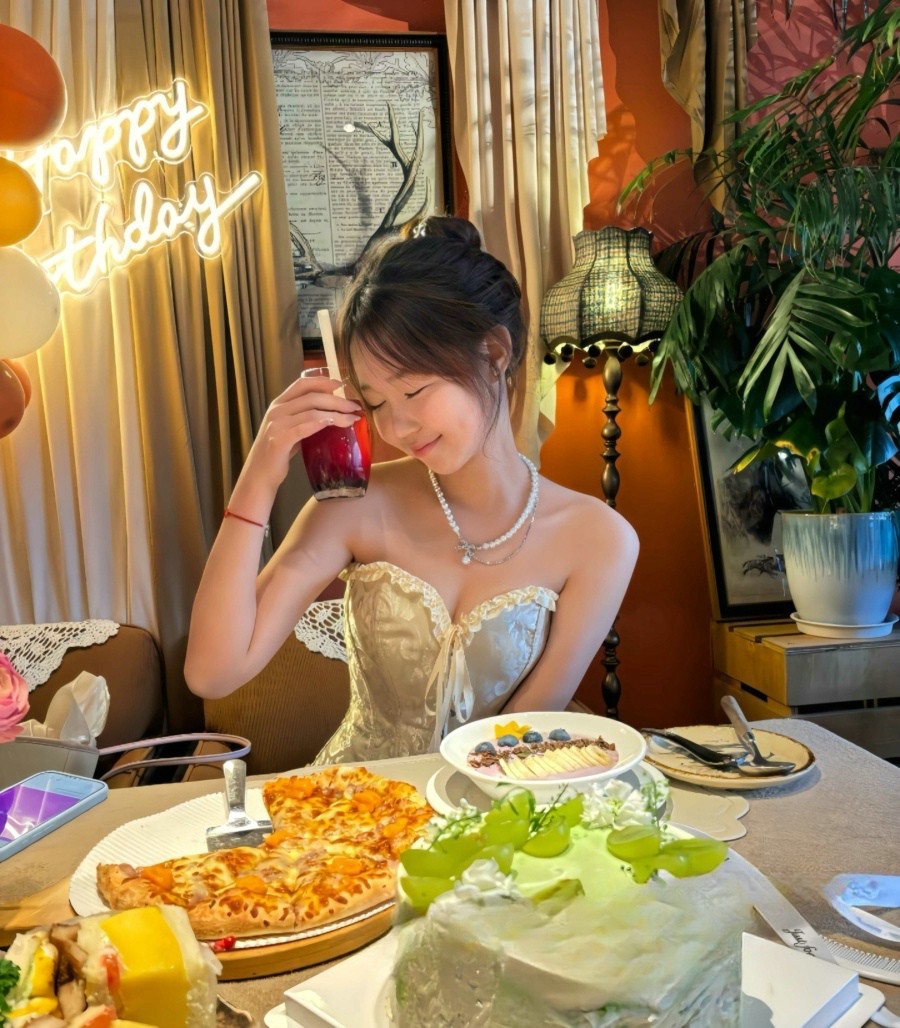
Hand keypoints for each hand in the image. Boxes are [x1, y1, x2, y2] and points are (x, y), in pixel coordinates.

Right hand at [245, 374, 361, 489]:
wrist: (259, 475)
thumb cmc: (277, 454)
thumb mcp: (290, 430)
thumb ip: (304, 419)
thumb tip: (331, 415)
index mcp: (279, 404)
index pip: (302, 384)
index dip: (323, 381)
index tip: (341, 385)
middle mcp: (277, 410)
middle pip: (311, 396)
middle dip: (337, 400)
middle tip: (354, 406)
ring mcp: (277, 424)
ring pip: (312, 410)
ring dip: (336, 413)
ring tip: (352, 418)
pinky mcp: (280, 439)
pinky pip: (306, 426)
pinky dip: (324, 423)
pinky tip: (337, 425)